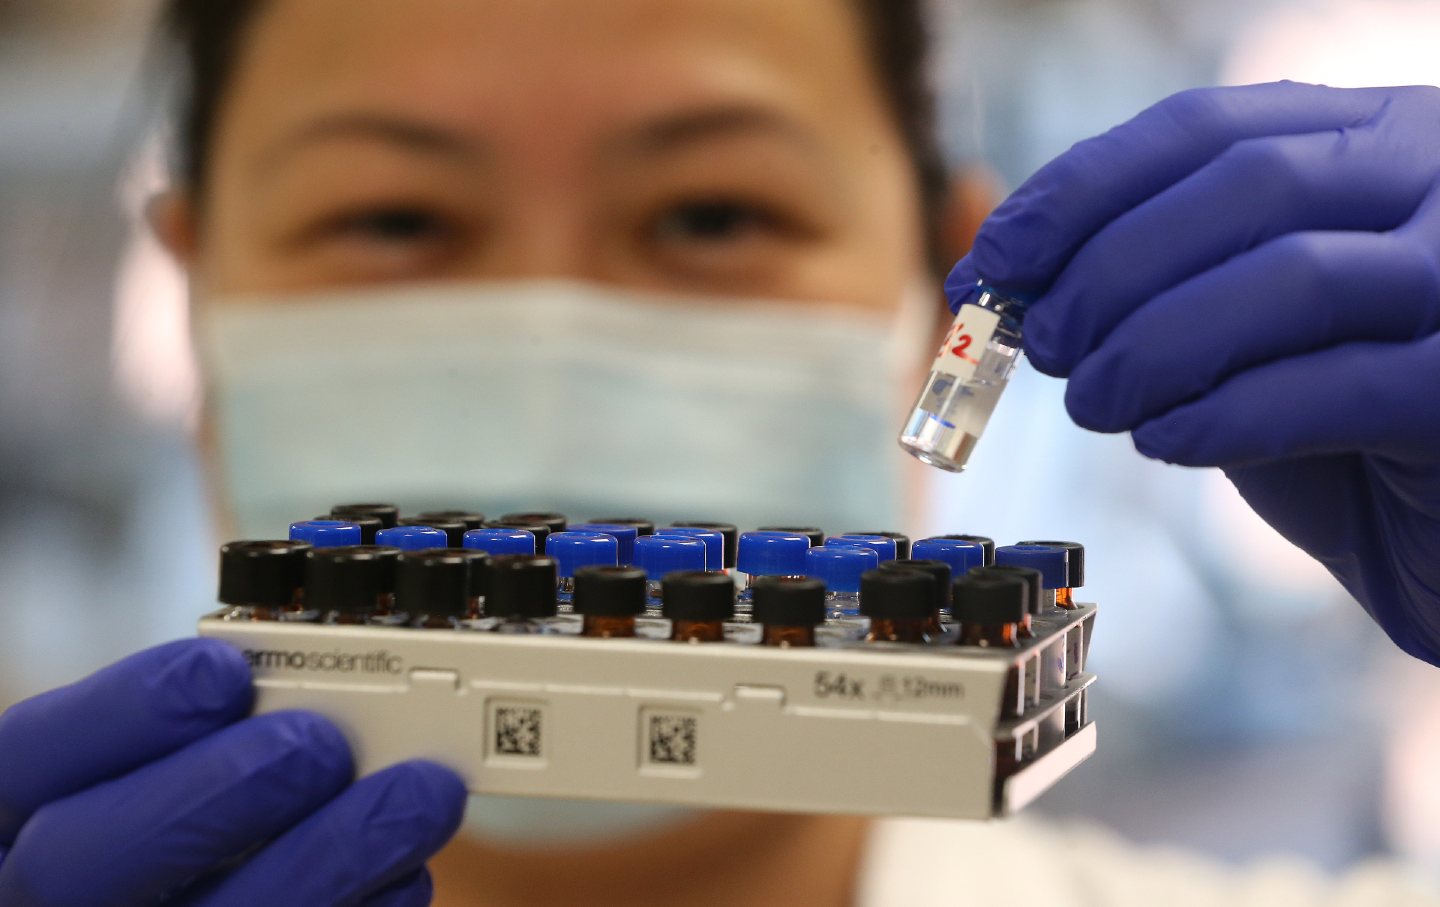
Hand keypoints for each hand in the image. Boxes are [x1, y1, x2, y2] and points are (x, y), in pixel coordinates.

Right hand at [0, 639, 466, 905]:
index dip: (127, 712)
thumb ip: (194, 733)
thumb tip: (298, 688)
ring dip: (330, 857)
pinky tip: (404, 873)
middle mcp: (46, 902)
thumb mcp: (142, 767)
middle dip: (218, 791)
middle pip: (84, 860)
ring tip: (421, 796)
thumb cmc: (170, 825)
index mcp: (17, 815)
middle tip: (320, 745)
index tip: (223, 673)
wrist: (166, 900)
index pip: (25, 760)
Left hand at [947, 82, 1439, 662]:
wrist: (1433, 534)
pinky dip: (1227, 414)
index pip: (1203, 127)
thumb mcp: (1227, 327)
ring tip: (1094, 402)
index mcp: (1366, 136)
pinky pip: (1340, 387)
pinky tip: (1165, 439)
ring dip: (1156, 343)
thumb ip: (1145, 287)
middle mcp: (1435, 179)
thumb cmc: (1324, 420)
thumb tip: (994, 272)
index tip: (997, 256)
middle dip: (1113, 268)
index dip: (1082, 189)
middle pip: (1247, 188)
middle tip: (1047, 342)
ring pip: (1292, 277)